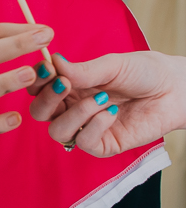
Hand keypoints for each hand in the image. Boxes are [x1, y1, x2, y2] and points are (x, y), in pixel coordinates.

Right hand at [29, 50, 185, 154]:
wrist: (175, 90)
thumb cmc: (145, 72)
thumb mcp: (112, 65)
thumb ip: (82, 69)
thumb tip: (53, 62)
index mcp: (71, 86)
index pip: (38, 88)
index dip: (36, 81)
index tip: (45, 69)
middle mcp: (74, 108)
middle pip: (39, 113)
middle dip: (48, 99)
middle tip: (66, 84)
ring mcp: (87, 128)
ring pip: (57, 131)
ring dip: (76, 113)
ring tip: (102, 98)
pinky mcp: (103, 145)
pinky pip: (83, 142)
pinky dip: (95, 125)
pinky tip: (113, 112)